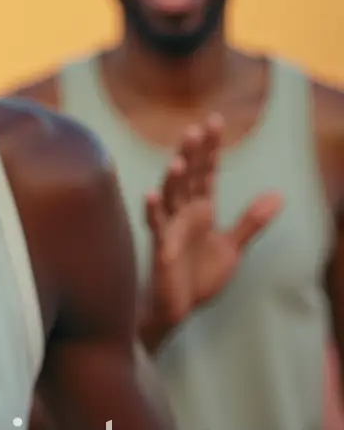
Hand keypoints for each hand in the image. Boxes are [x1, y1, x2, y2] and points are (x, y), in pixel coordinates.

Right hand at [139, 114, 281, 351]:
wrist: (179, 309)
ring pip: (170, 197)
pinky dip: (152, 210)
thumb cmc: (199, 275)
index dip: (211, 148)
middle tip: (196, 129)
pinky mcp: (162, 248)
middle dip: (191, 155)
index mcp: (201, 210)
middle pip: (188, 178)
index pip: (207, 172)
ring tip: (178, 161)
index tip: (214, 120)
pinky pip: (156, 226)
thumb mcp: (232, 247)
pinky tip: (151, 195)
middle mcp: (184, 213)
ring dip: (173, 180)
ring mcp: (170, 229)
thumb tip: (279, 195)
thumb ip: (251, 221)